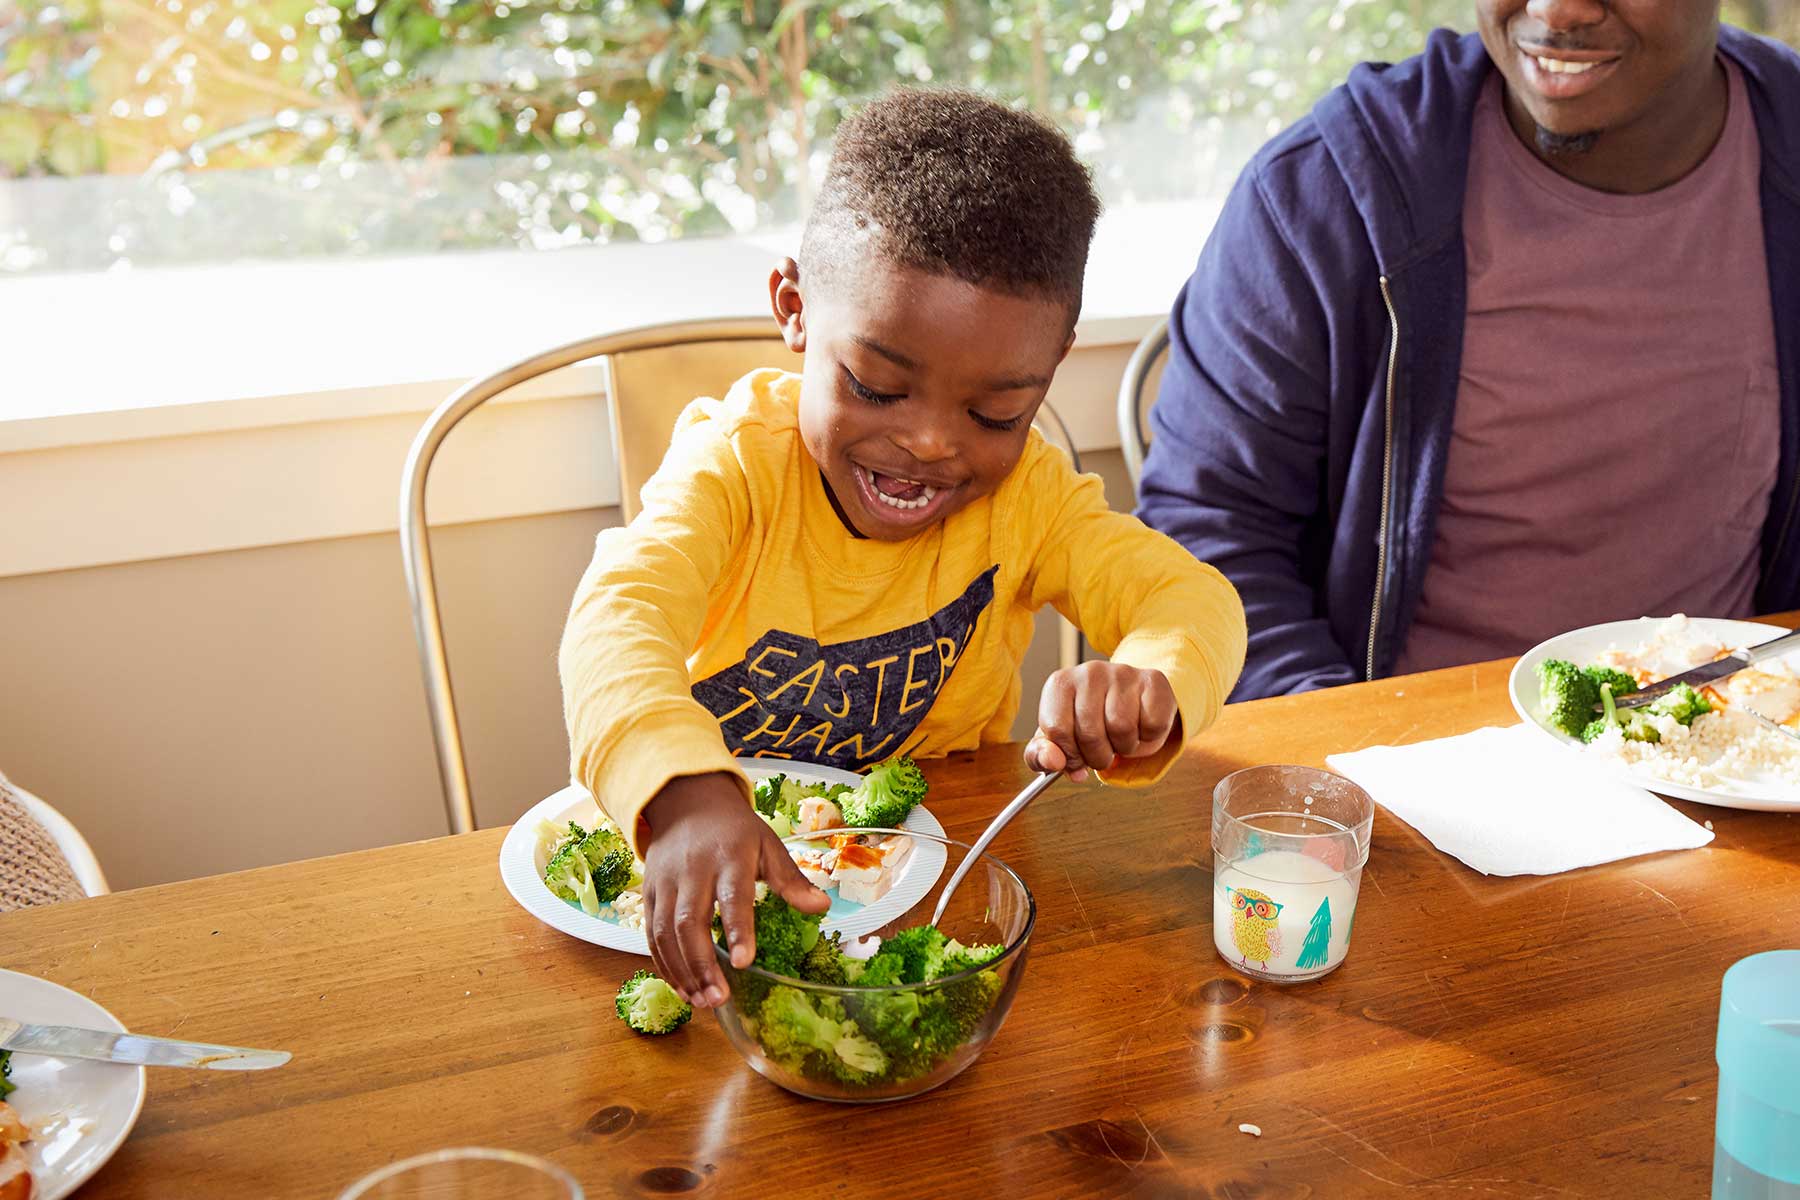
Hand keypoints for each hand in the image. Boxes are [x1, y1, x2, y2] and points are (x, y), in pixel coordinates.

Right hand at [639, 772, 828, 1007]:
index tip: (744, 963)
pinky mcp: (648, 893)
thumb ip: (790, 879)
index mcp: (729, 856)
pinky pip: (650, 934)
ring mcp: (666, 882)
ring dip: (681, 971)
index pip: (733, 896)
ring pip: (665, 932)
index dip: (738, 930)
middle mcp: (693, 870)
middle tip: (719, 999)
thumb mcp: (768, 844)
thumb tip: (822, 907)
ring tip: (702, 1002)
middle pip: (689, 921)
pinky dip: (663, 965)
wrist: (687, 803)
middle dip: (702, 964)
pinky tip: (682, 988)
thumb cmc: (735, 831)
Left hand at [1025, 662, 1178, 781]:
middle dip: (1098, 756)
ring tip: (1122, 737)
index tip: (1076, 758)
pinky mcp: (1152, 680)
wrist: (1130, 699)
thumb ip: (1042, 755)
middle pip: (1091, 734)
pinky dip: (1148, 738)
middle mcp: (1089, 672)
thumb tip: (1052, 761)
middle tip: (1103, 751)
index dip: (1069, 755)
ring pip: (1122, 729)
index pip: (1057, 730)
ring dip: (1125, 747)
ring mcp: (1122, 673)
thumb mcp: (1059, 739)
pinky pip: (1152, 726)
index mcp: (1060, 684)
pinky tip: (1140, 726)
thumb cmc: (1090, 721)